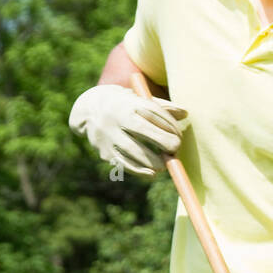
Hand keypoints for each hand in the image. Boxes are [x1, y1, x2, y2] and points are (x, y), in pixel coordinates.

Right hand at [68, 84, 188, 176]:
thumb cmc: (124, 104)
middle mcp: (116, 118)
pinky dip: (139, 171)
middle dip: (163, 141)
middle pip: (142, 130)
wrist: (87, 109)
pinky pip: (123, 164)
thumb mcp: (138, 99)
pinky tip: (152, 173)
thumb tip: (185, 113)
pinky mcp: (104, 151)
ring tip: (164, 164)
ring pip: (133, 150)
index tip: (179, 134)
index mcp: (127, 102)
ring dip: (152, 160)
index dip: (169, 125)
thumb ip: (161, 107)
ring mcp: (108, 135)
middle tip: (175, 149)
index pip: (152, 113)